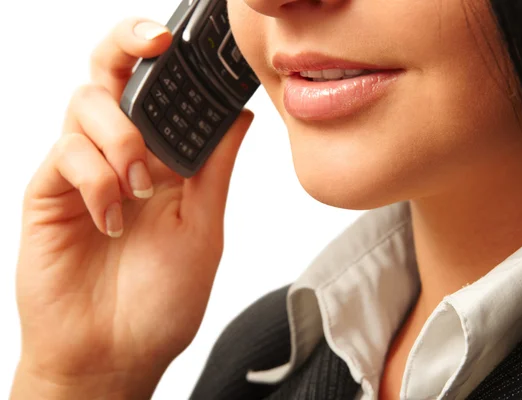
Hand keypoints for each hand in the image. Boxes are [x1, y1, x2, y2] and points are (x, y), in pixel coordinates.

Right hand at [11, 18, 253, 398]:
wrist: (116, 353)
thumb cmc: (162, 299)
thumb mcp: (203, 228)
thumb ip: (213, 168)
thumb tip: (239, 116)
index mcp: (164, 161)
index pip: (161, 91)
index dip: (171, 60)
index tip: (189, 43)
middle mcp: (122, 157)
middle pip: (112, 74)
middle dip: (127, 45)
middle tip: (152, 42)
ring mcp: (83, 171)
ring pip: (86, 103)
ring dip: (121, 136)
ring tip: (141, 187)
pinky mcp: (50, 192)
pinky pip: (65, 152)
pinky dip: (95, 176)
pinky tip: (112, 217)